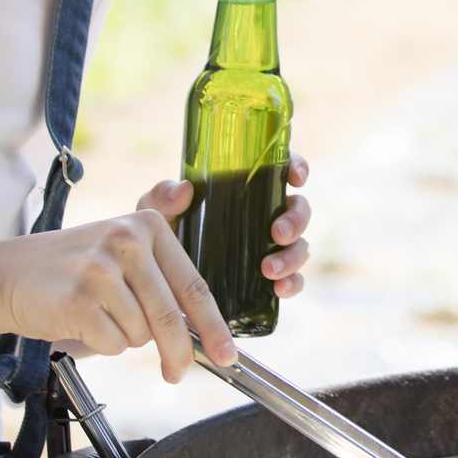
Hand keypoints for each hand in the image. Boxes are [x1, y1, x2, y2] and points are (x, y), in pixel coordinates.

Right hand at [0, 201, 232, 380]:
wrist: (10, 274)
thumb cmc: (75, 268)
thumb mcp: (123, 250)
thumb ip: (165, 272)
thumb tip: (204, 303)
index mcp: (147, 226)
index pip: (193, 285)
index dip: (214, 326)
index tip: (227, 354)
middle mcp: (126, 241)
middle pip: (171, 317)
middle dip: (179, 354)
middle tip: (177, 373)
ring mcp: (101, 270)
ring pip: (140, 334)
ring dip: (126, 339)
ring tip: (102, 318)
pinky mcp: (78, 300)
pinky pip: (113, 344)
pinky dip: (103, 345)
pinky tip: (85, 324)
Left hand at [151, 152, 312, 299]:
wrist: (158, 283)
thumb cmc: (162, 235)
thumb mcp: (157, 213)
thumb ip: (163, 197)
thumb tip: (184, 189)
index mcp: (245, 189)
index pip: (280, 170)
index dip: (297, 168)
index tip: (295, 178)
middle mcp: (264, 216)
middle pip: (298, 209)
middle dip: (296, 221)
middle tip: (278, 234)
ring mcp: (270, 248)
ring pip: (300, 246)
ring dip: (292, 256)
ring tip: (269, 270)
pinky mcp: (269, 279)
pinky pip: (293, 280)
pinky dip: (293, 284)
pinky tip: (279, 289)